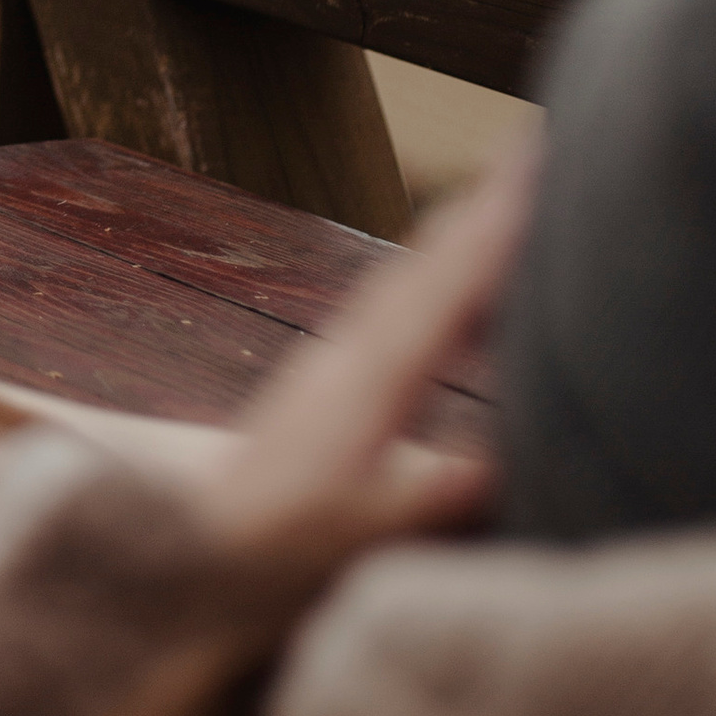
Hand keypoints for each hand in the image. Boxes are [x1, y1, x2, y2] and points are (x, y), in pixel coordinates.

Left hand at [205, 152, 535, 574]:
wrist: (185, 560)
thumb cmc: (268, 558)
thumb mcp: (351, 539)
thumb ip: (423, 503)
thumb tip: (498, 462)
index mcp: (362, 387)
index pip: (439, 295)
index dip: (490, 236)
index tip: (530, 174)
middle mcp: (343, 360)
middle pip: (420, 269)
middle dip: (476, 213)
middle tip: (527, 155)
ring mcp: (327, 369)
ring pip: (399, 285)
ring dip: (450, 242)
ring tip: (497, 203)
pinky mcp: (320, 390)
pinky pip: (386, 314)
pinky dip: (425, 285)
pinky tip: (443, 296)